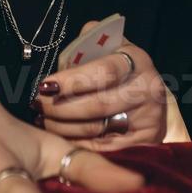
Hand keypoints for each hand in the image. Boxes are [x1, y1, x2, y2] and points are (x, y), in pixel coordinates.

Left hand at [35, 20, 167, 149]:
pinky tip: (59, 136)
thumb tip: (69, 50)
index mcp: (138, 62)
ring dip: (62, 126)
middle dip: (61, 107)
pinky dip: (75, 142)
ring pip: (96, 128)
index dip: (71, 80)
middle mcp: (146, 90)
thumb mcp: (114, 51)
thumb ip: (90, 45)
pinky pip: (101, 147)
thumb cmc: (124, 74)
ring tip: (43, 119)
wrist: (153, 106)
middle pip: (97, 104)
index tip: (45, 85)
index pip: (103, 71)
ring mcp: (146, 120)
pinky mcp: (142, 144)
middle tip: (37, 105)